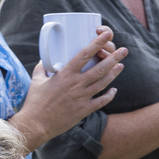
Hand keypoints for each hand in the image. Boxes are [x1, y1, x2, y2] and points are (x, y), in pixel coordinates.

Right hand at [16, 27, 124, 147]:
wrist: (37, 124)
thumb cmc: (35, 101)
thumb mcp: (37, 80)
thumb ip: (42, 68)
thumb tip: (44, 60)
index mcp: (65, 74)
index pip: (84, 54)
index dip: (97, 43)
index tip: (106, 35)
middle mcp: (76, 84)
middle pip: (100, 68)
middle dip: (114, 58)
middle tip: (123, 50)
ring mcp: (82, 97)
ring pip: (103, 83)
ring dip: (114, 73)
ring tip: (121, 65)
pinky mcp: (84, 110)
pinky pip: (101, 101)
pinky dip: (109, 95)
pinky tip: (114, 90)